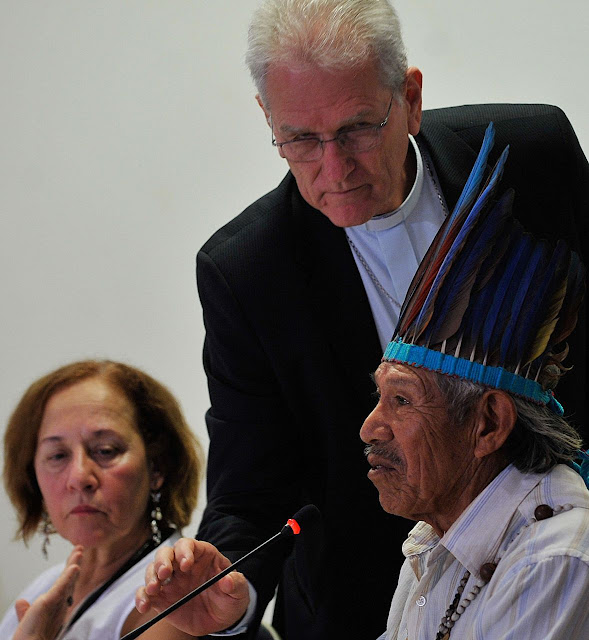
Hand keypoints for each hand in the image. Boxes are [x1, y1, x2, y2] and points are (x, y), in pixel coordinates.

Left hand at [12, 546, 82, 639]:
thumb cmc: (29, 638)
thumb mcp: (28, 621)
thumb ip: (26, 611)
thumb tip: (21, 602)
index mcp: (57, 608)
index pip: (65, 585)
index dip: (70, 572)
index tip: (75, 561)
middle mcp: (61, 605)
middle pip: (71, 580)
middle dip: (75, 564)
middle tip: (79, 548)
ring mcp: (58, 604)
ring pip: (69, 580)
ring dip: (74, 564)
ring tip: (79, 551)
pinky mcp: (50, 603)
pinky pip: (62, 586)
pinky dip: (68, 576)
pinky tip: (74, 567)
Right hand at [135, 538, 249, 635]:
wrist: (222, 619)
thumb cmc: (230, 598)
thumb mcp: (239, 591)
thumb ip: (236, 583)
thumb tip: (228, 580)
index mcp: (202, 556)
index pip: (189, 545)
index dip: (185, 551)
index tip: (186, 565)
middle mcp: (183, 565)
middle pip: (167, 553)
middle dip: (163, 561)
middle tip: (164, 574)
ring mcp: (171, 581)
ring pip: (153, 570)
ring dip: (150, 577)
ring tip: (153, 589)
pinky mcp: (162, 598)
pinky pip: (147, 594)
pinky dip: (142, 598)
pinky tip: (144, 605)